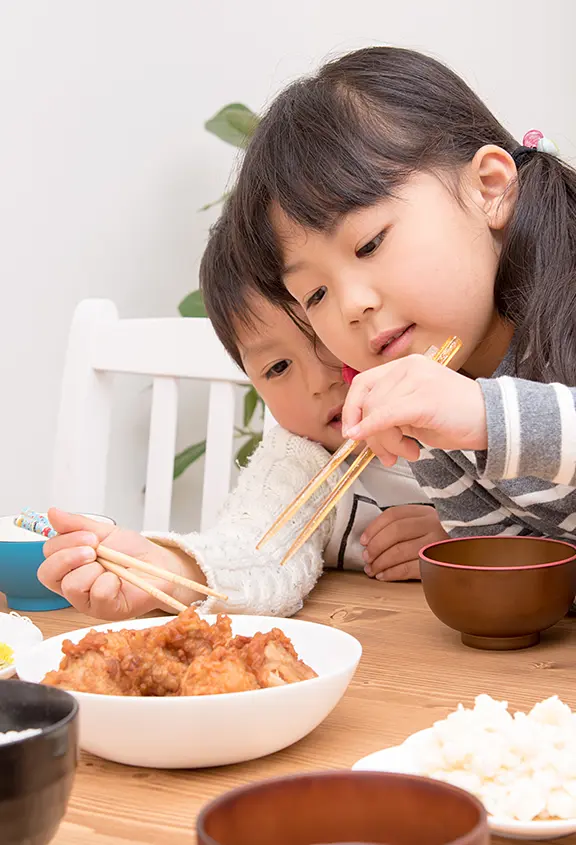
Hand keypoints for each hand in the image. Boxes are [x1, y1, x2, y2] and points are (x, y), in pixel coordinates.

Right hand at [39, 508, 203, 619]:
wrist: (158, 563)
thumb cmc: (131, 551)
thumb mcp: (104, 531)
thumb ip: (77, 524)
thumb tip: (53, 512)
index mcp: (69, 563)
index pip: (47, 553)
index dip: (64, 542)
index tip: (90, 536)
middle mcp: (72, 583)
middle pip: (48, 573)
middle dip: (71, 556)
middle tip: (95, 550)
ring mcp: (86, 600)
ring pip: (71, 586)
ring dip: (93, 569)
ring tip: (110, 566)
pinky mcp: (103, 611)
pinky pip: (97, 595)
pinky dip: (110, 582)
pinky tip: (119, 580)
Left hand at [343, 355, 487, 465]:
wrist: (494, 420)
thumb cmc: (456, 418)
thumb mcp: (414, 412)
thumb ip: (388, 413)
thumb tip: (358, 430)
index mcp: (405, 366)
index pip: (363, 384)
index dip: (351, 410)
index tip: (352, 432)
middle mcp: (409, 367)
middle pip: (368, 402)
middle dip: (370, 435)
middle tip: (385, 454)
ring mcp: (417, 380)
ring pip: (377, 413)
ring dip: (385, 442)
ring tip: (406, 452)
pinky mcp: (424, 399)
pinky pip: (387, 417)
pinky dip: (375, 431)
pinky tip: (379, 445)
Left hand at [360, 505, 448, 580]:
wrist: (473, 554)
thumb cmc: (444, 540)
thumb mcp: (428, 524)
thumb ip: (406, 525)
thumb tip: (372, 539)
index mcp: (425, 512)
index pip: (393, 515)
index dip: (374, 528)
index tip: (363, 540)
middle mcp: (432, 524)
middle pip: (395, 532)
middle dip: (375, 547)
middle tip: (366, 558)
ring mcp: (437, 543)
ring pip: (400, 551)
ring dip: (380, 562)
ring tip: (371, 570)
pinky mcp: (439, 563)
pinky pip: (410, 568)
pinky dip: (392, 573)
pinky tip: (384, 576)